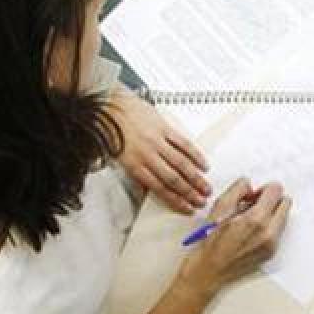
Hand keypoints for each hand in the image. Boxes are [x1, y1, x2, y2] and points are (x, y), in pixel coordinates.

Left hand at [106, 88, 210, 212]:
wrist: (107, 105)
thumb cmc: (110, 129)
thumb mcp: (116, 157)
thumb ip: (135, 173)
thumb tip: (149, 188)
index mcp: (134, 165)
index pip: (159, 188)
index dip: (176, 201)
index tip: (187, 208)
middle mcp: (147, 154)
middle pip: (173, 179)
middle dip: (190, 193)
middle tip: (201, 201)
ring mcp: (157, 141)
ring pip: (181, 164)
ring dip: (196, 178)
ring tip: (206, 187)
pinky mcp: (164, 127)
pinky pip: (183, 143)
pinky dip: (195, 155)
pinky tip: (203, 164)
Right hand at [181, 179, 291, 291]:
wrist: (209, 270)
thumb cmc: (211, 242)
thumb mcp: (220, 207)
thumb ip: (238, 189)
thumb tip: (250, 185)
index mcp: (256, 219)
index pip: (277, 191)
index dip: (265, 188)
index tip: (255, 194)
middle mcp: (268, 233)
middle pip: (285, 203)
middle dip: (272, 199)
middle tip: (254, 204)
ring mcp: (272, 244)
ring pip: (284, 217)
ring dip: (271, 213)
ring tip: (250, 219)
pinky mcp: (271, 253)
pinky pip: (278, 231)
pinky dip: (269, 226)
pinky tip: (251, 231)